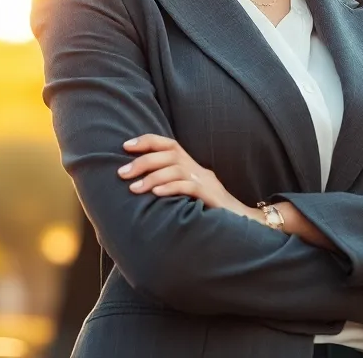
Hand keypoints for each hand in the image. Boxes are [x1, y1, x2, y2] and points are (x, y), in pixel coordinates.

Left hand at [119, 134, 253, 218]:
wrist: (241, 222)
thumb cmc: (209, 210)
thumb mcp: (188, 193)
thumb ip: (170, 185)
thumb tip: (139, 185)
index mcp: (191, 165)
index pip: (169, 144)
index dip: (147, 141)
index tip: (125, 146)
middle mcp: (197, 169)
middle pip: (169, 154)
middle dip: (142, 162)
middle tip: (121, 173)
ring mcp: (205, 181)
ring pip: (176, 169)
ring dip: (151, 177)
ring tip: (133, 188)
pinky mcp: (210, 195)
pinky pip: (188, 186)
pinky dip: (170, 188)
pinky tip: (156, 193)